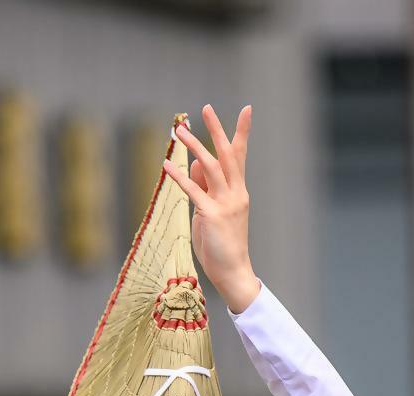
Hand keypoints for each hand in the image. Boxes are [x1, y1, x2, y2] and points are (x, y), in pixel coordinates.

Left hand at [161, 105, 259, 313]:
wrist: (233, 270)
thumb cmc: (222, 242)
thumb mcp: (212, 210)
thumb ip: (206, 186)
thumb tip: (196, 163)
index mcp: (238, 191)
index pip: (240, 155)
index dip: (242, 132)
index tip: (246, 109)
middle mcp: (236, 193)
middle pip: (228, 154)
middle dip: (217, 129)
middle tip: (207, 107)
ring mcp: (226, 204)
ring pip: (211, 167)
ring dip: (195, 146)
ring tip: (180, 130)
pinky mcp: (212, 216)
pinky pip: (193, 191)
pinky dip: (179, 177)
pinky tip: (167, 165)